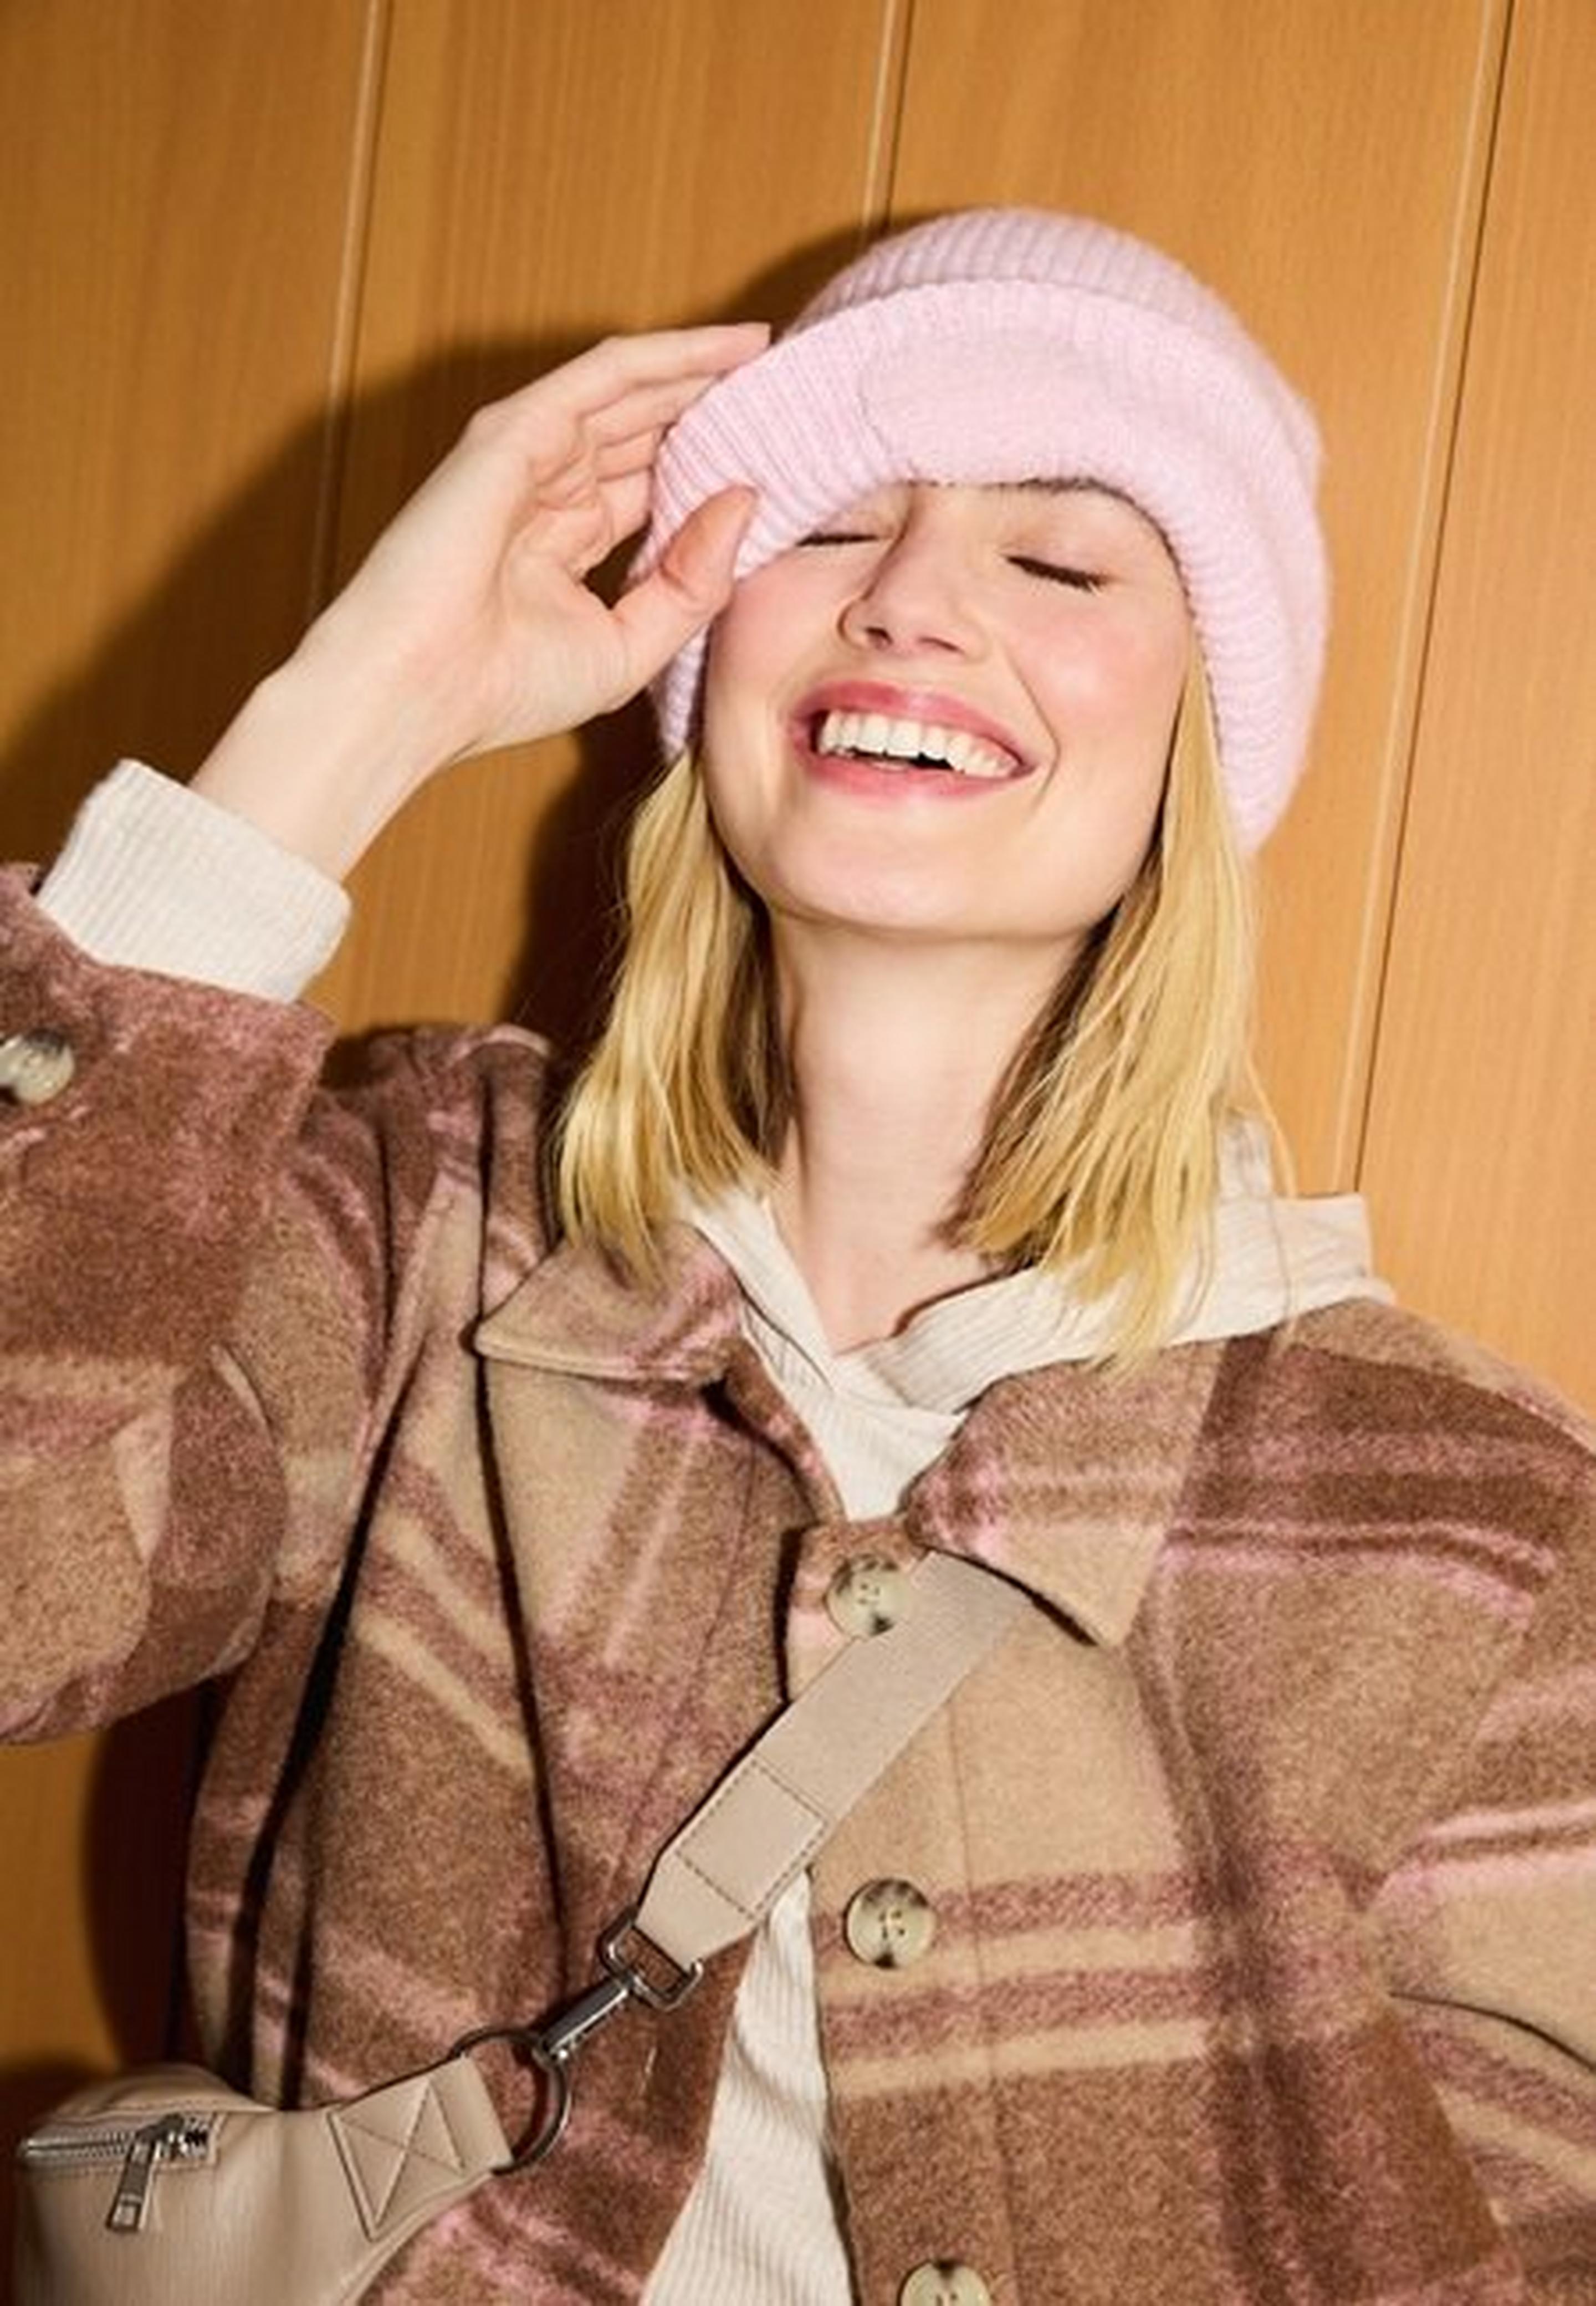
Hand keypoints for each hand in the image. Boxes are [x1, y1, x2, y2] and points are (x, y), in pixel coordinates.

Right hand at [193, 325, 766, 875]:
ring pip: (629, 393)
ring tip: (764, 351)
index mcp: (563, 545)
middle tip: (785, 389)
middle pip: (642, 432)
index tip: (778, 459)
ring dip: (698, 369)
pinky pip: (605, 375)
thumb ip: (691, 583)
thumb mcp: (628, 647)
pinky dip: (668, 357)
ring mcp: (527, 456)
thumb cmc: (501, 689)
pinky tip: (725, 348)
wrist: (416, 693)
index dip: (709, 469)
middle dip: (709, 407)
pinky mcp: (516, 431)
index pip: (649, 489)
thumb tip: (746, 501)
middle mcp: (546, 493)